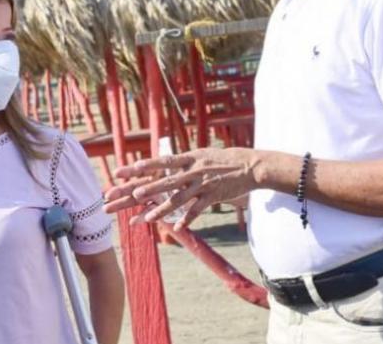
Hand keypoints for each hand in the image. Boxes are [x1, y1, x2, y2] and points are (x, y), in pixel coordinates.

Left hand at [102, 147, 259, 230]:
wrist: (249, 166)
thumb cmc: (222, 158)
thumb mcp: (201, 154)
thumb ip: (184, 160)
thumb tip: (167, 160)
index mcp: (189, 158)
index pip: (165, 161)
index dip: (149, 164)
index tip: (133, 166)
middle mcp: (194, 171)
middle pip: (168, 182)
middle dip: (151, 190)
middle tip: (134, 195)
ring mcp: (203, 185)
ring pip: (179, 199)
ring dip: (163, 209)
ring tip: (148, 218)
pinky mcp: (212, 196)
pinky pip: (197, 210)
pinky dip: (186, 219)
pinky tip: (176, 227)